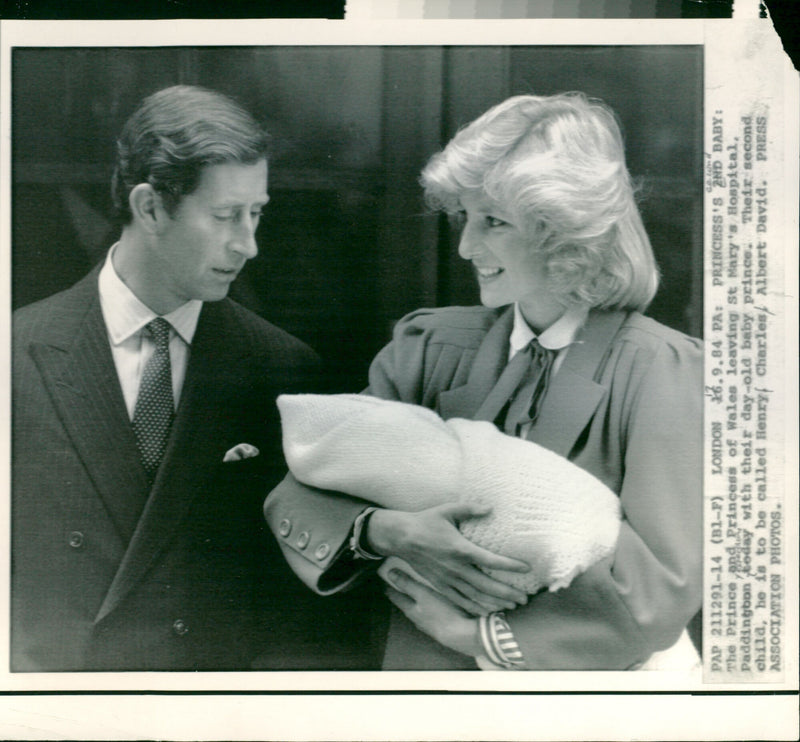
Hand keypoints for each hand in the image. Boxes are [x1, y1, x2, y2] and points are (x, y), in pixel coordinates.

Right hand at [366, 503, 529, 614]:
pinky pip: (460, 600)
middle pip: (487, 585)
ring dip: (495, 602)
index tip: (526, 567)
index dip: (510, 565)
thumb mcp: (448, 510)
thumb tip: (491, 507)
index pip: (491, 560)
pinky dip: (476, 607)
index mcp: (460, 548)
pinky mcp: (440, 585)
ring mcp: (447, 579)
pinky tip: (488, 610)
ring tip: (513, 606)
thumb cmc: (426, 521)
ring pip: (475, 596)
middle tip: (525, 598)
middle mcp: (456, 568)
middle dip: (507, 592)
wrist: (400, 537)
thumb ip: (470, 509)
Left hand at [383, 567, 483, 657]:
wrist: (463, 635)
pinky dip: (430, 604)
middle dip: (403, 590)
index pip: (394, 595)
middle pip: (406, 601)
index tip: (385, 576)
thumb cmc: (442, 613)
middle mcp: (416, 618)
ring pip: (419, 607)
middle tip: (402, 578)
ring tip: (421, 586)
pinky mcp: (441, 625)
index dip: (389, 584)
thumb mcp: (423, 593)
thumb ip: (407, 583)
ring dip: (418, 598)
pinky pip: (431, 612)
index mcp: (409, 609)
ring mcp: (428, 623)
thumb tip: (390, 573)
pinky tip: (438, 600)